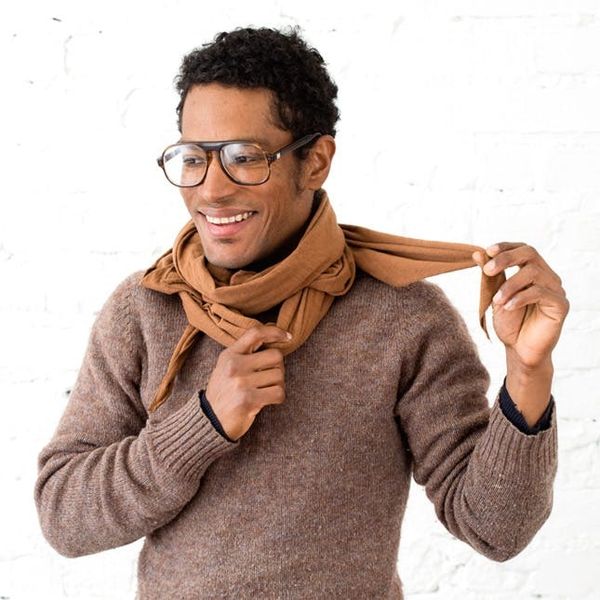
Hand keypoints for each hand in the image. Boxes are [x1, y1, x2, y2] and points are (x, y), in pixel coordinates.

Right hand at [205, 324, 289, 440]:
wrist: (211, 421)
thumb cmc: (224, 392)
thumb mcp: (227, 366)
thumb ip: (245, 352)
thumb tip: (274, 338)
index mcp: (230, 355)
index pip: (255, 333)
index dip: (275, 332)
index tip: (288, 336)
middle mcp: (234, 366)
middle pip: (276, 356)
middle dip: (278, 367)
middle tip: (268, 378)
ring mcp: (241, 383)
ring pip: (279, 375)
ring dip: (278, 384)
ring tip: (264, 390)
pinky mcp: (248, 400)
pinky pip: (278, 393)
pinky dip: (278, 397)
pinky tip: (267, 400)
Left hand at [472, 242, 569, 368]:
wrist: (519, 350)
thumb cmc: (510, 323)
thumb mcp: (494, 296)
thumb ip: (489, 276)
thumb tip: (476, 253)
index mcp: (532, 271)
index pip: (523, 249)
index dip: (506, 247)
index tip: (488, 251)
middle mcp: (547, 276)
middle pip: (531, 253)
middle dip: (506, 258)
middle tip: (488, 270)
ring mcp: (555, 290)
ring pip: (534, 273)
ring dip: (510, 285)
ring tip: (497, 300)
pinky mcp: (560, 305)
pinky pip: (541, 293)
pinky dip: (520, 298)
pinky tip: (508, 307)